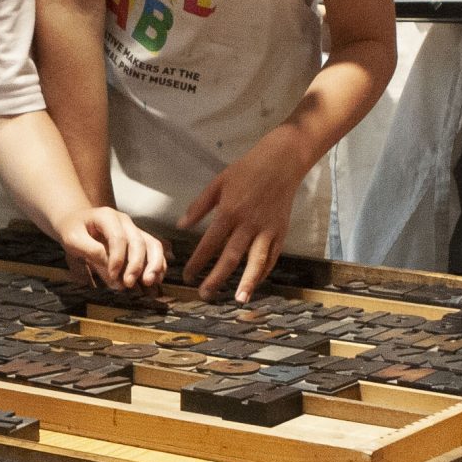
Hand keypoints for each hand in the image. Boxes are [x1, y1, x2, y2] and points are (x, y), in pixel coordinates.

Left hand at [56, 207, 167, 291]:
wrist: (76, 222)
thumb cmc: (73, 230)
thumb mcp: (73, 239)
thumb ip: (89, 250)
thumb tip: (108, 264)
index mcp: (107, 216)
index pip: (118, 237)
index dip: (117, 258)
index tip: (111, 276)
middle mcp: (124, 221)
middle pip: (138, 242)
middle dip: (135, 265)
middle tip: (128, 283)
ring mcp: (134, 230)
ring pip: (152, 244)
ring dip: (153, 264)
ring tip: (149, 282)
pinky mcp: (138, 240)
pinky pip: (155, 250)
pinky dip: (158, 264)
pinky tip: (155, 279)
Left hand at [178, 134, 308, 300]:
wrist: (281, 162)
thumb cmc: (247, 170)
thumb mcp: (218, 183)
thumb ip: (199, 206)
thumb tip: (181, 225)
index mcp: (229, 212)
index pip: (210, 243)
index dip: (197, 261)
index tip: (188, 275)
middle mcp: (248, 224)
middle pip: (231, 257)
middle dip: (217, 278)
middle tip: (205, 294)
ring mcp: (267, 229)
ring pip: (256, 261)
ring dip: (247, 281)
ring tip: (238, 299)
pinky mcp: (281, 231)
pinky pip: (273, 256)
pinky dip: (264, 270)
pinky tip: (256, 282)